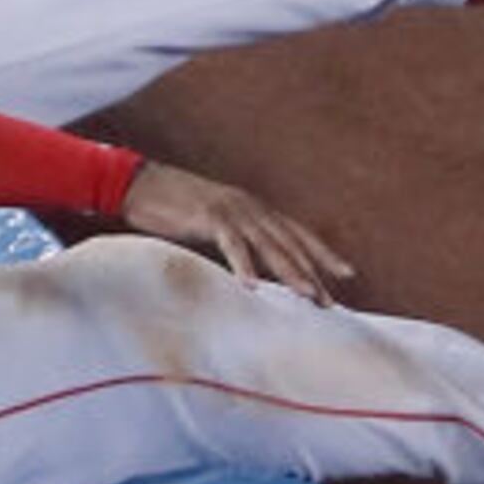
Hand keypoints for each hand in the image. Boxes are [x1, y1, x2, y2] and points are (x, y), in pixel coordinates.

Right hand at [120, 163, 352, 303]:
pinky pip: (231, 244)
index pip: (298, 233)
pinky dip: (243, 264)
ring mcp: (231, 210)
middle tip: (329, 300)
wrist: (136, 182)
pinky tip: (252, 285)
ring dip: (290, 271)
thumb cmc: (170, 206)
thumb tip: (249, 266)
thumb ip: (234, 239)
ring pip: (269, 244)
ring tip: (307, 295)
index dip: (323, 253)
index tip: (347, 273)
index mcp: (253, 208)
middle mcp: (250, 206)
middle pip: (290, 242)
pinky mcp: (208, 215)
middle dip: (313, 271)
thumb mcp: (211, 223)